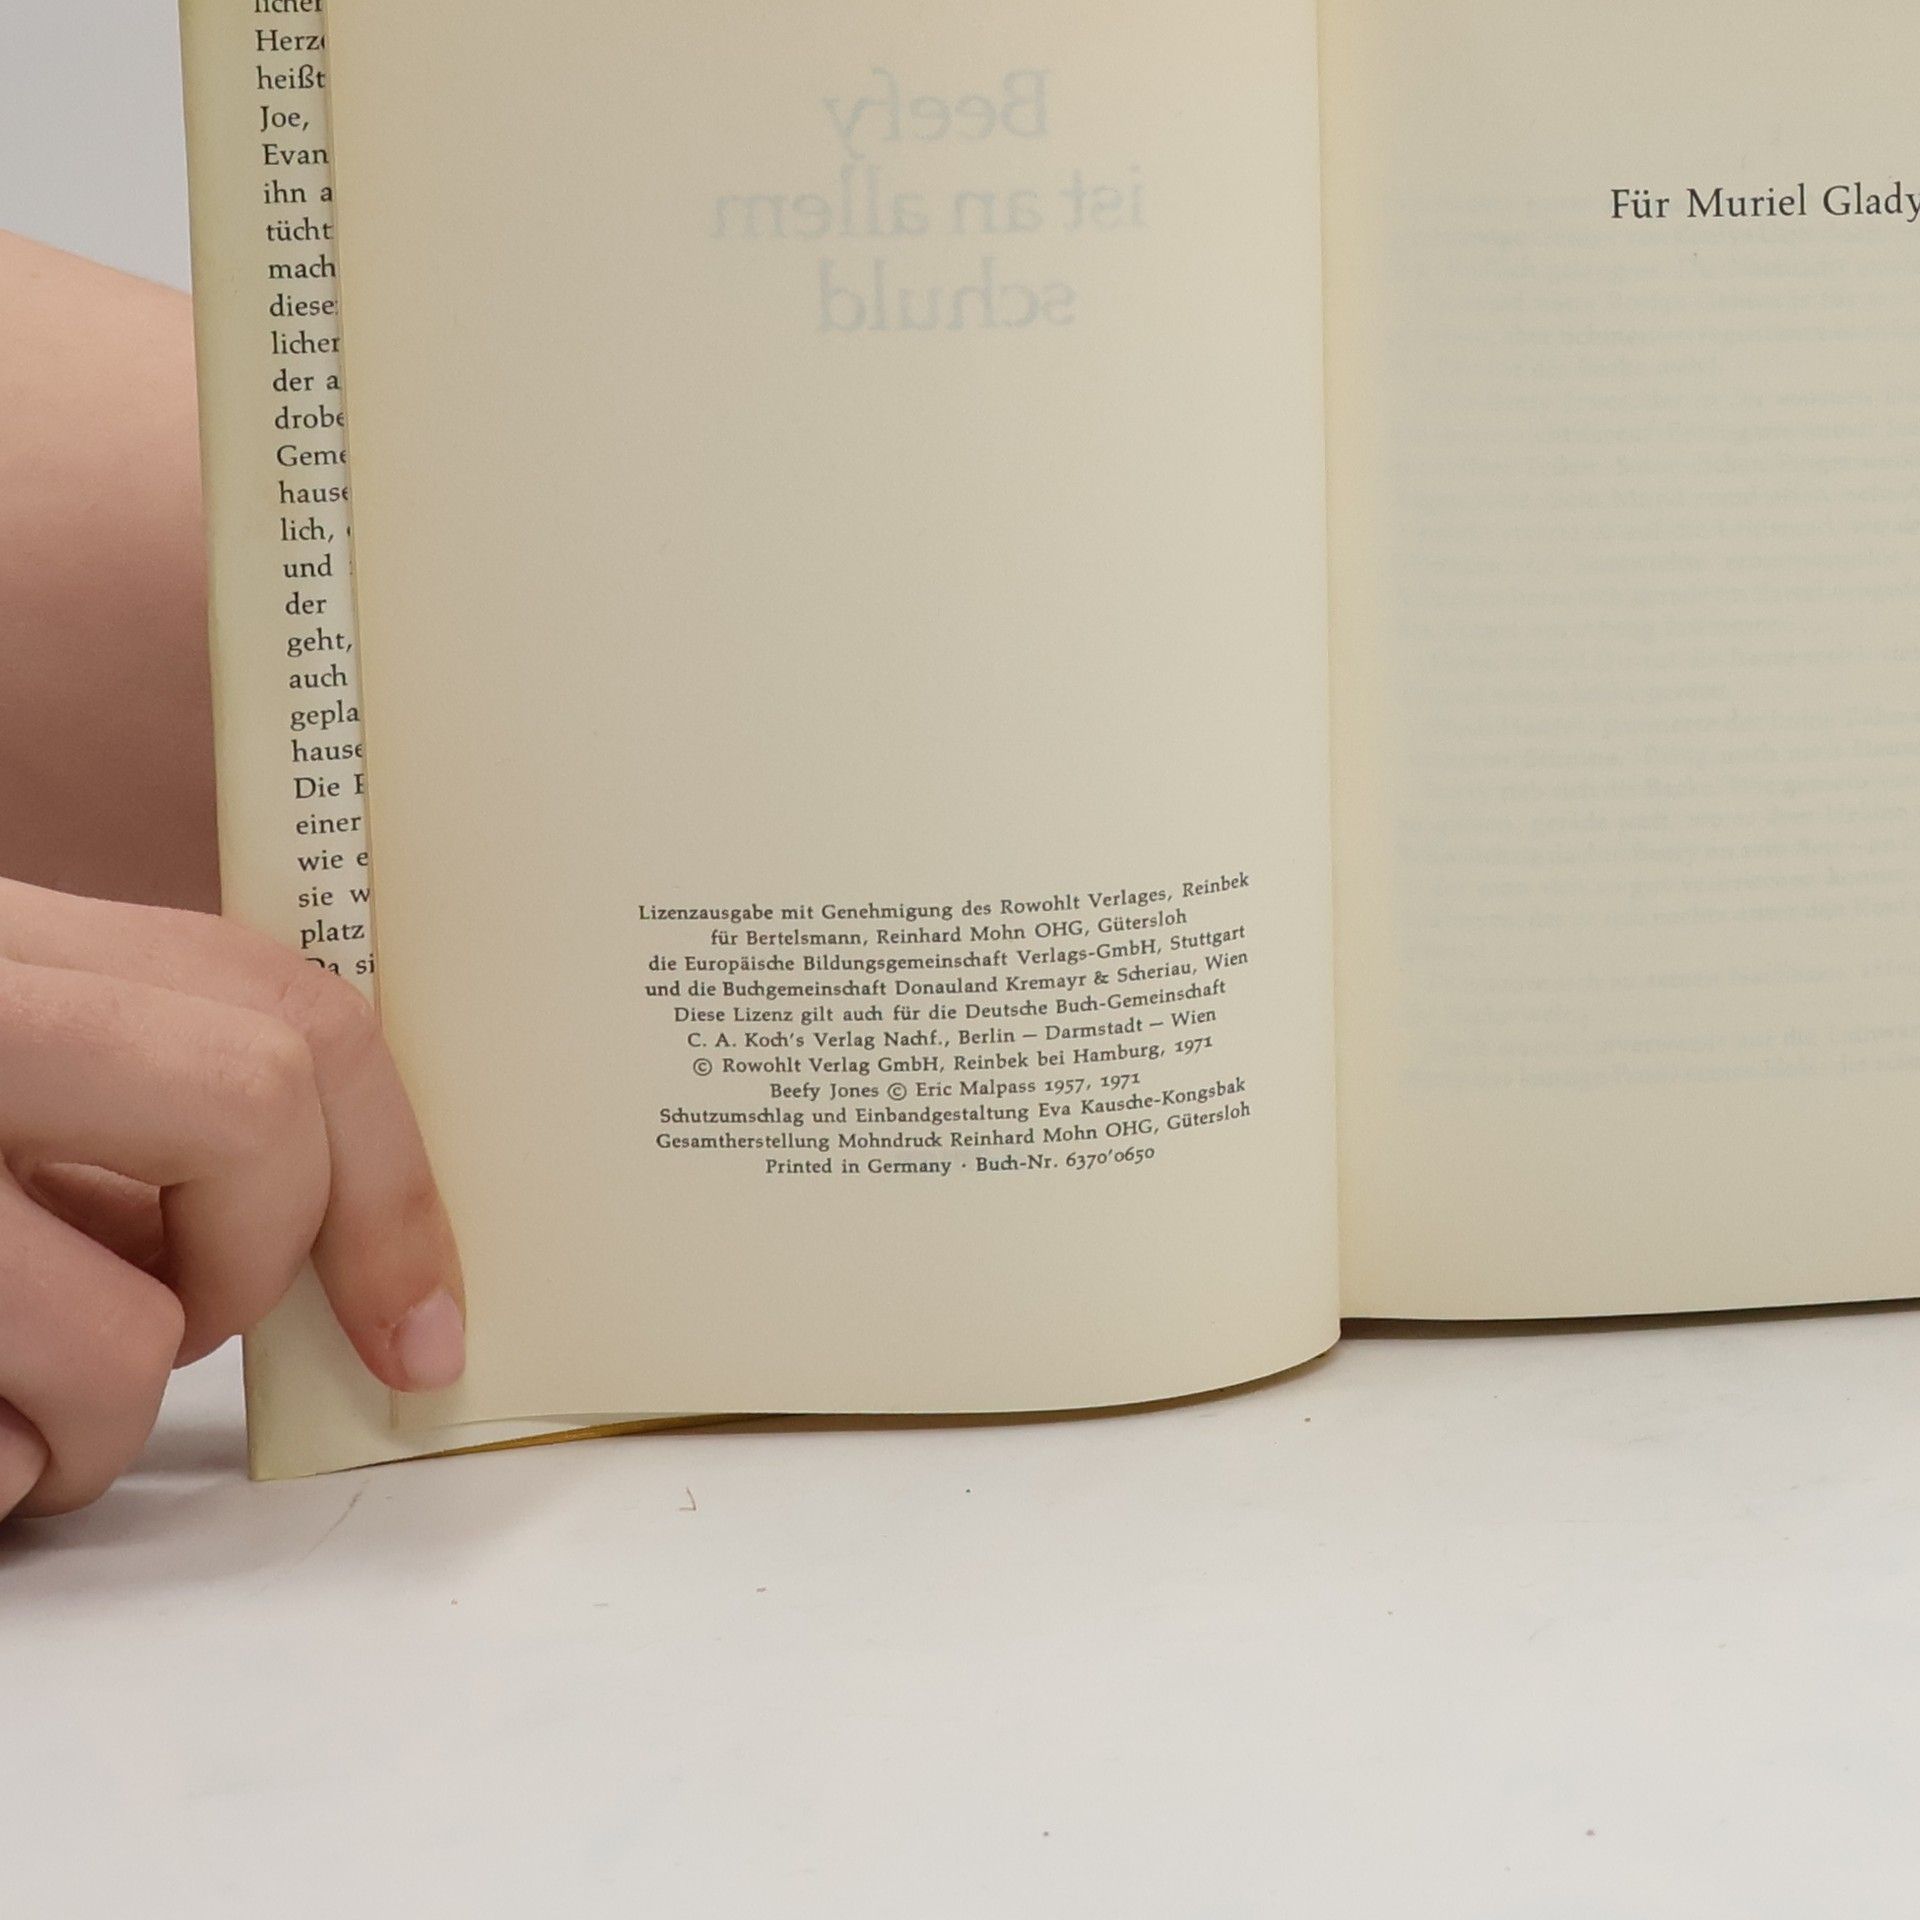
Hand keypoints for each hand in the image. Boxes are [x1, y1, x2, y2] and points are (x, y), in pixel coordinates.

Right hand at [0, 876, 463, 1520]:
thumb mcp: (9, 1073)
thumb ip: (124, 1104)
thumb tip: (318, 1233)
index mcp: (6, 948)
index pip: (281, 1008)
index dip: (389, 1173)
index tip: (425, 1319)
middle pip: (256, 1107)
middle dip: (259, 1269)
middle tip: (183, 1329)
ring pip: (127, 1335)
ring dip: (96, 1426)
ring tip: (16, 1407)